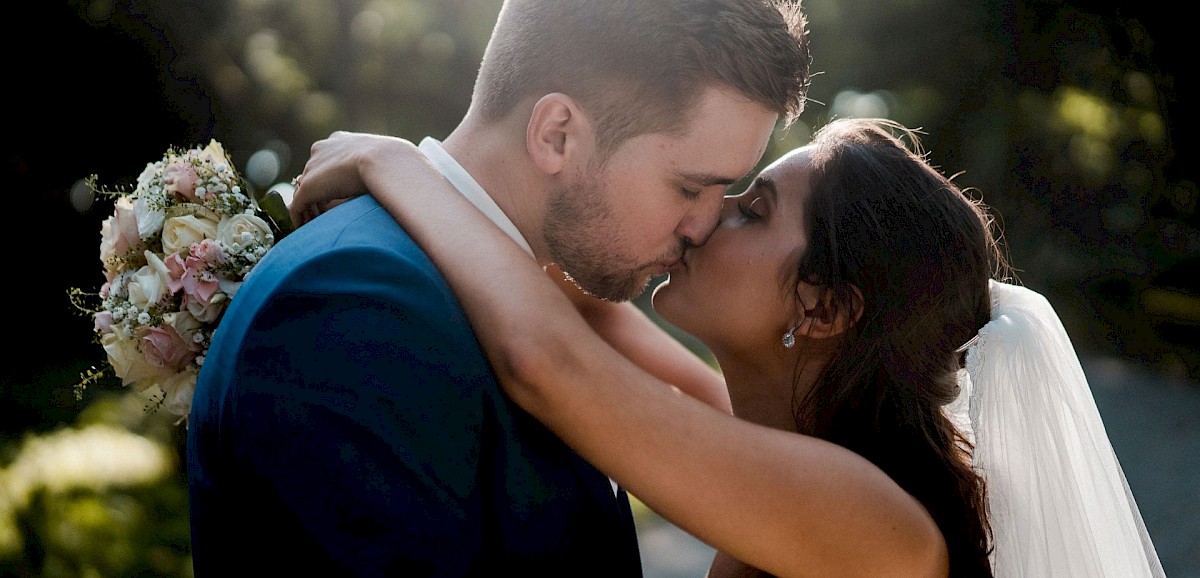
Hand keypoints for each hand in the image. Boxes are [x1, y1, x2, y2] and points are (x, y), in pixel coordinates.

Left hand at [288, 131, 420, 225]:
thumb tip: (388, 185)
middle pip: (313, 175)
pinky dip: (300, 218)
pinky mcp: (308, 186)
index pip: (327, 160)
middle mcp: (322, 150)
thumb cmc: (396, 163)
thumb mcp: (386, 161)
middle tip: (324, 214)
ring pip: (305, 191)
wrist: (386, 161)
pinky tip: (307, 230)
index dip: (331, 179)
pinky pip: (298, 206)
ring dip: (310, 208)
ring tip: (317, 225)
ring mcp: (313, 167)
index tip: (338, 195)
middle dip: (318, 194)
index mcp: (340, 140)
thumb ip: (376, 171)